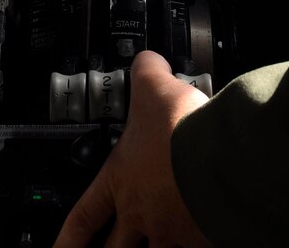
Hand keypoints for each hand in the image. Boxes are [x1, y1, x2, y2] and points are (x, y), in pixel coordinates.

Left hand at [54, 51, 212, 247]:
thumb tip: (146, 60)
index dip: (68, 239)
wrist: (221, 157)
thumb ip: (145, 72)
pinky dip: (193, 244)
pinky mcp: (202, 238)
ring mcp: (171, 231)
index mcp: (121, 180)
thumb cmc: (181, 132)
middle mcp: (141, 212)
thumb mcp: (154, 87)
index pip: (84, 216)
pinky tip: (198, 240)